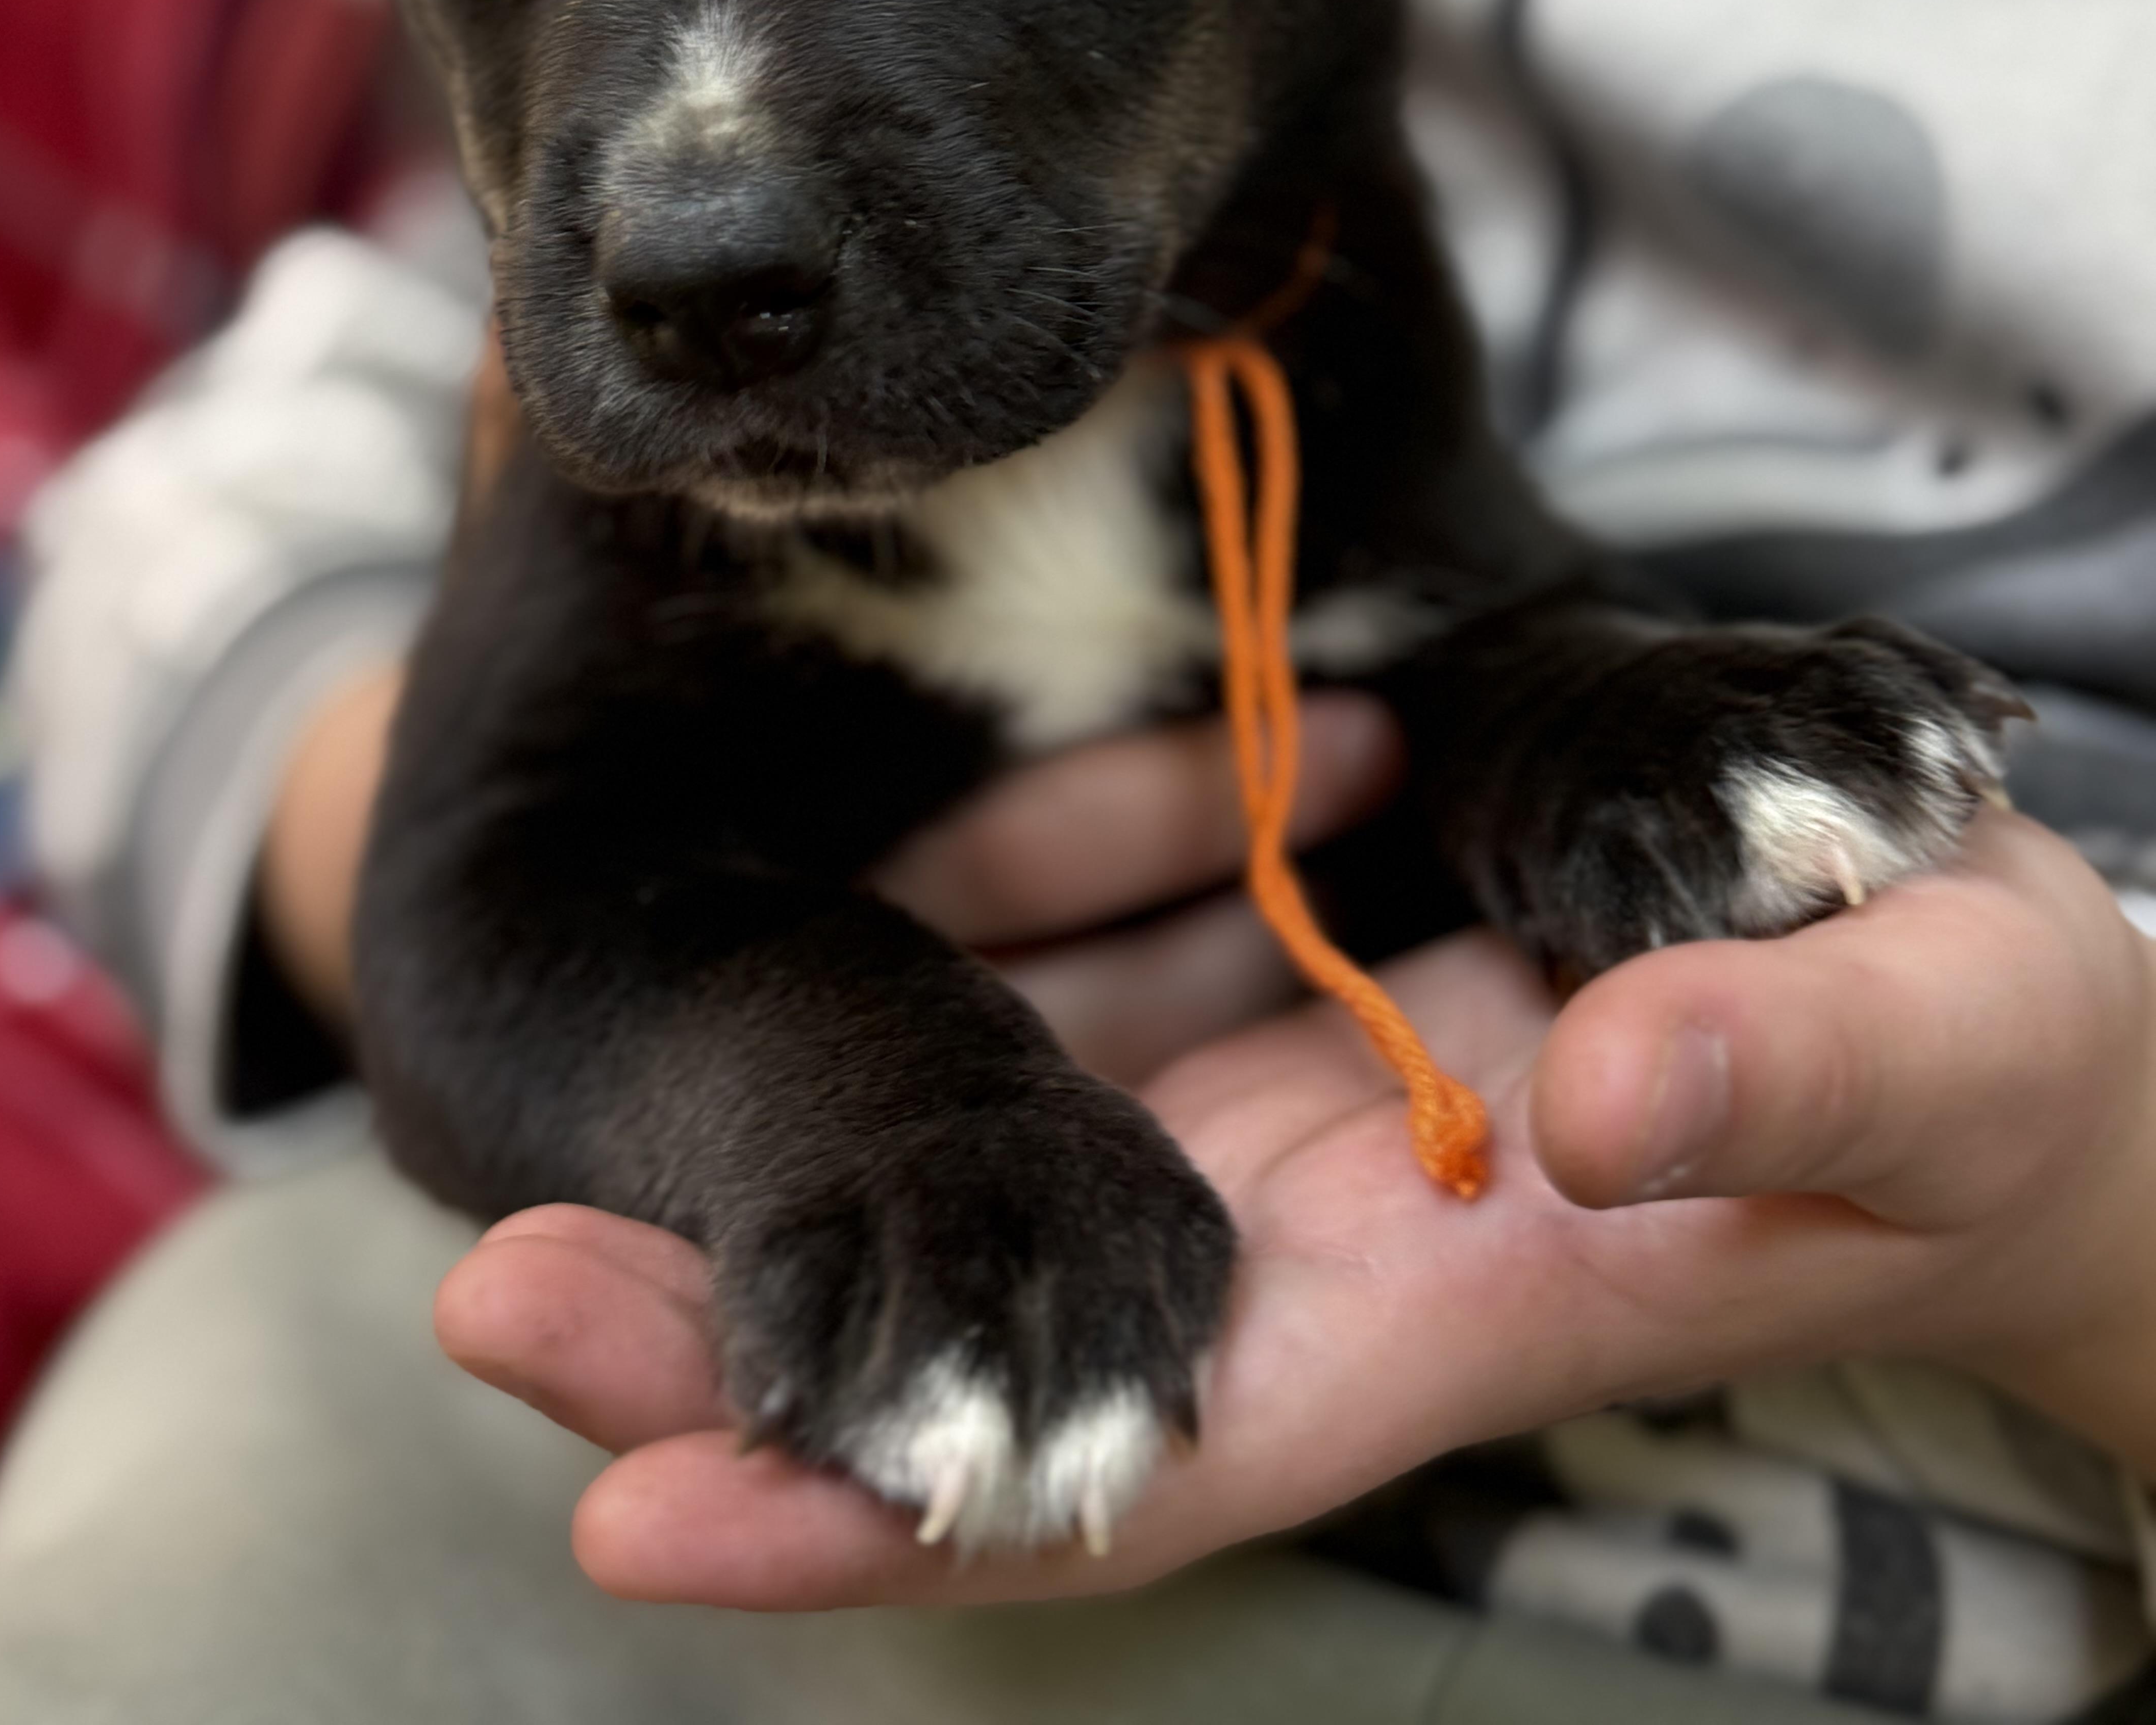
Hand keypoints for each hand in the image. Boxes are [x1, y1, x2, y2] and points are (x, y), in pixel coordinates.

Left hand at [437, 808, 2155, 1608]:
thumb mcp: (1936, 1047)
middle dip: (739, 1355)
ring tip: (529, 1166)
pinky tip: (797, 953)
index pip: (1137, 1456)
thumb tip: (1605, 1085)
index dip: (899, 1509)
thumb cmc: (1977, 1063)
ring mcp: (1283, 1128)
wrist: (1971, 1015)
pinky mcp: (1288, 1012)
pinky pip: (1074, 1029)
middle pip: (993, 1343)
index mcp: (1449, 1304)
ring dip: (781, 1186)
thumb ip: (1795, 1063)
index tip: (645, 1513)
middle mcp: (1317, 1247)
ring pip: (992, 1180)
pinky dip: (935, 1011)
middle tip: (489, 1292)